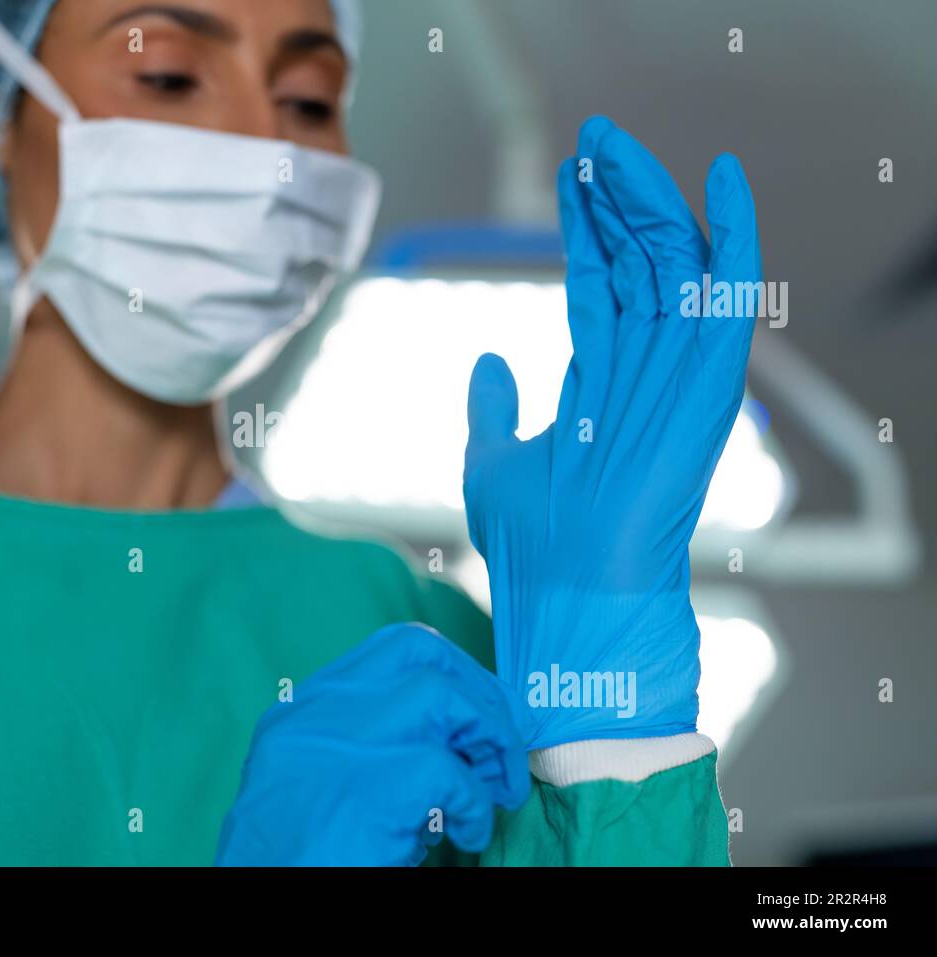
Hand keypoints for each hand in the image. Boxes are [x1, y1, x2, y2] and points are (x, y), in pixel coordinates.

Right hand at [215, 623, 532, 865]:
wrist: (252, 896)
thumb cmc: (290, 855)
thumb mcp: (309, 779)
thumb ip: (361, 744)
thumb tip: (451, 735)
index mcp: (301, 712)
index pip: (393, 650)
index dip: (451, 669)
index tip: (480, 704)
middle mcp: (318, 715)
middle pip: (421, 654)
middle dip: (479, 691)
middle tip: (504, 741)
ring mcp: (344, 746)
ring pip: (442, 696)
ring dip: (489, 738)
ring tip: (497, 789)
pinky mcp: (374, 792)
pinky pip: (452, 775)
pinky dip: (476, 805)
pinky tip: (468, 833)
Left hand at [464, 116, 760, 747]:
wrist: (566, 595)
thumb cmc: (531, 544)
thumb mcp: (492, 464)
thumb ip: (494, 411)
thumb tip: (489, 359)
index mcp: (602, 386)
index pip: (600, 284)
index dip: (586, 227)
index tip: (571, 174)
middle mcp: (645, 375)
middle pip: (636, 263)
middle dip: (616, 198)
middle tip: (591, 137)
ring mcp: (677, 380)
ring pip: (671, 265)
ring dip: (647, 200)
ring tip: (614, 143)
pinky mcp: (707, 392)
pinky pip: (729, 302)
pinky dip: (734, 239)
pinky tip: (722, 180)